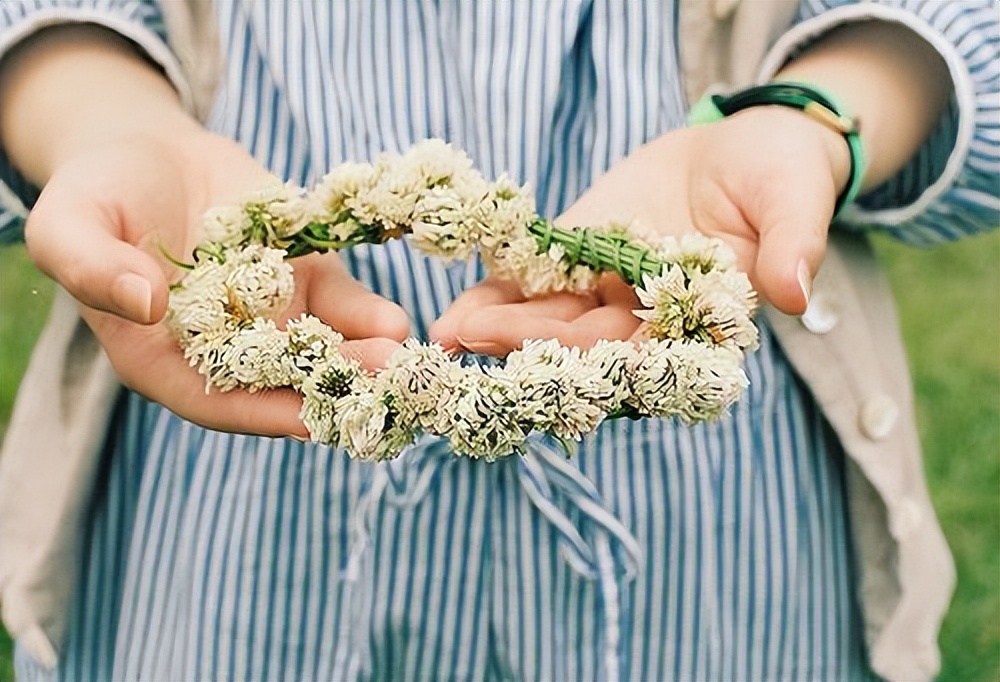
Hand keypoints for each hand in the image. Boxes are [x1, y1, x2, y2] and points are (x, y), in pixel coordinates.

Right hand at [25, 129, 408, 436]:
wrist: (150, 151)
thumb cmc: (98, 192)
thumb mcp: (70, 222)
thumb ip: (91, 265)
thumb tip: (143, 303)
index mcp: (161, 355)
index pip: (212, 399)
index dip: (260, 412)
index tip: (308, 421)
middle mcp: (224, 348)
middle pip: (280, 385)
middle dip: (330, 391)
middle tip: (379, 392)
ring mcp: (271, 317)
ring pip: (322, 351)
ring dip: (362, 361)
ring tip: (401, 357)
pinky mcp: (304, 281)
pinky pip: (340, 305)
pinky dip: (368, 315)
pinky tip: (395, 321)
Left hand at [431, 106, 849, 354]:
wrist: (741, 151)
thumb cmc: (781, 176)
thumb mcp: (795, 200)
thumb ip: (793, 244)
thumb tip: (795, 294)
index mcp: (702, 323)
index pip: (654, 352)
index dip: (606, 359)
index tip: (558, 364)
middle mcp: (648, 320)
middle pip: (587, 344)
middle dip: (531, 344)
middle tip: (474, 340)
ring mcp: (608, 292)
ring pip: (550, 321)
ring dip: (500, 328)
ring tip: (447, 331)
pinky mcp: (577, 260)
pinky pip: (533, 283)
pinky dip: (496, 294)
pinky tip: (452, 308)